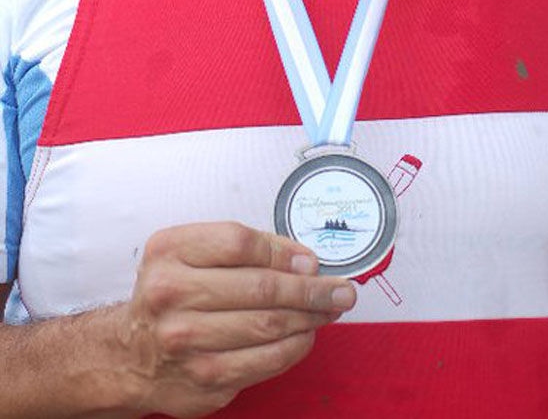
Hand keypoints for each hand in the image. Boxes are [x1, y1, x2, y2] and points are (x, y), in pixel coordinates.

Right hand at [116, 221, 355, 417]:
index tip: (311, 260)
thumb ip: (247, 248)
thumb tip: (304, 260)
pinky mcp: (203, 380)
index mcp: (169, 253)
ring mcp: (186, 342)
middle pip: (260, 288)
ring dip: (310, 317)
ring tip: (330, 309)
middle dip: (311, 288)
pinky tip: (306, 334)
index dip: (284, 251)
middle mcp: (171, 296)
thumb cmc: (172, 294)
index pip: (239, 242)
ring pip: (268, 326)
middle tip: (341, 288)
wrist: (132, 354)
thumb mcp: (192, 252)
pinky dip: (295, 347)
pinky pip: (265, 362)